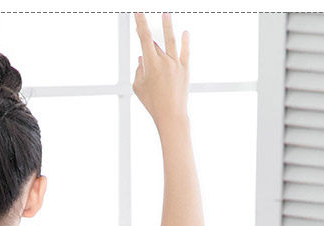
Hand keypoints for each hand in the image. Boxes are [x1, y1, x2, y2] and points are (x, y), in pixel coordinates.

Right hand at [132, 12, 189, 128]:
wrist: (171, 114)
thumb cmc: (152, 103)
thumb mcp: (139, 87)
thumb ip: (139, 71)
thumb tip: (142, 58)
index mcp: (151, 64)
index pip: (145, 38)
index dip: (141, 23)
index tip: (138, 12)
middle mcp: (164, 61)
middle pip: (155, 45)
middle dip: (149, 43)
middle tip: (145, 38)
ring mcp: (176, 64)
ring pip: (170, 42)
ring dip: (168, 27)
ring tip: (166, 14)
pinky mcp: (185, 69)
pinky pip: (185, 52)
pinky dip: (185, 42)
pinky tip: (185, 33)